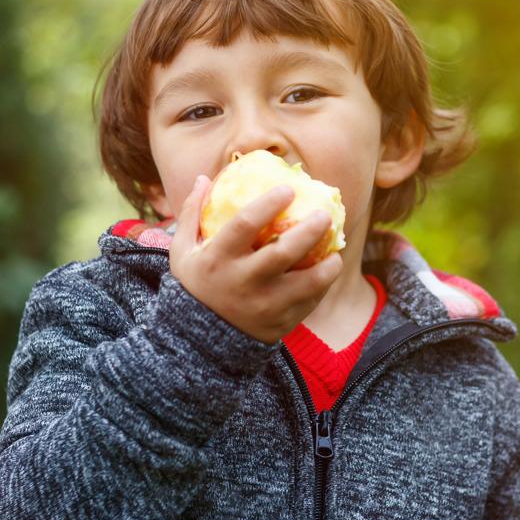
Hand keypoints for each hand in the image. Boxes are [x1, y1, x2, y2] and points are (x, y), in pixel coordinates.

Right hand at [168, 175, 343, 343]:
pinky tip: (327, 271)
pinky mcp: (278, 324)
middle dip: (309, 230)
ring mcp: (262, 306)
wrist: (198, 342)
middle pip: (282, 252)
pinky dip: (321, 286)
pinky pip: (308, 302)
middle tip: (325, 214)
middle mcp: (241, 282)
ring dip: (327, 266)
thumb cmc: (195, 285)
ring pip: (306, 283)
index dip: (268, 204)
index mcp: (217, 259)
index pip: (244, 225)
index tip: (288, 189)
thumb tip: (203, 177)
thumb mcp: (182, 252)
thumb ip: (191, 215)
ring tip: (336, 251)